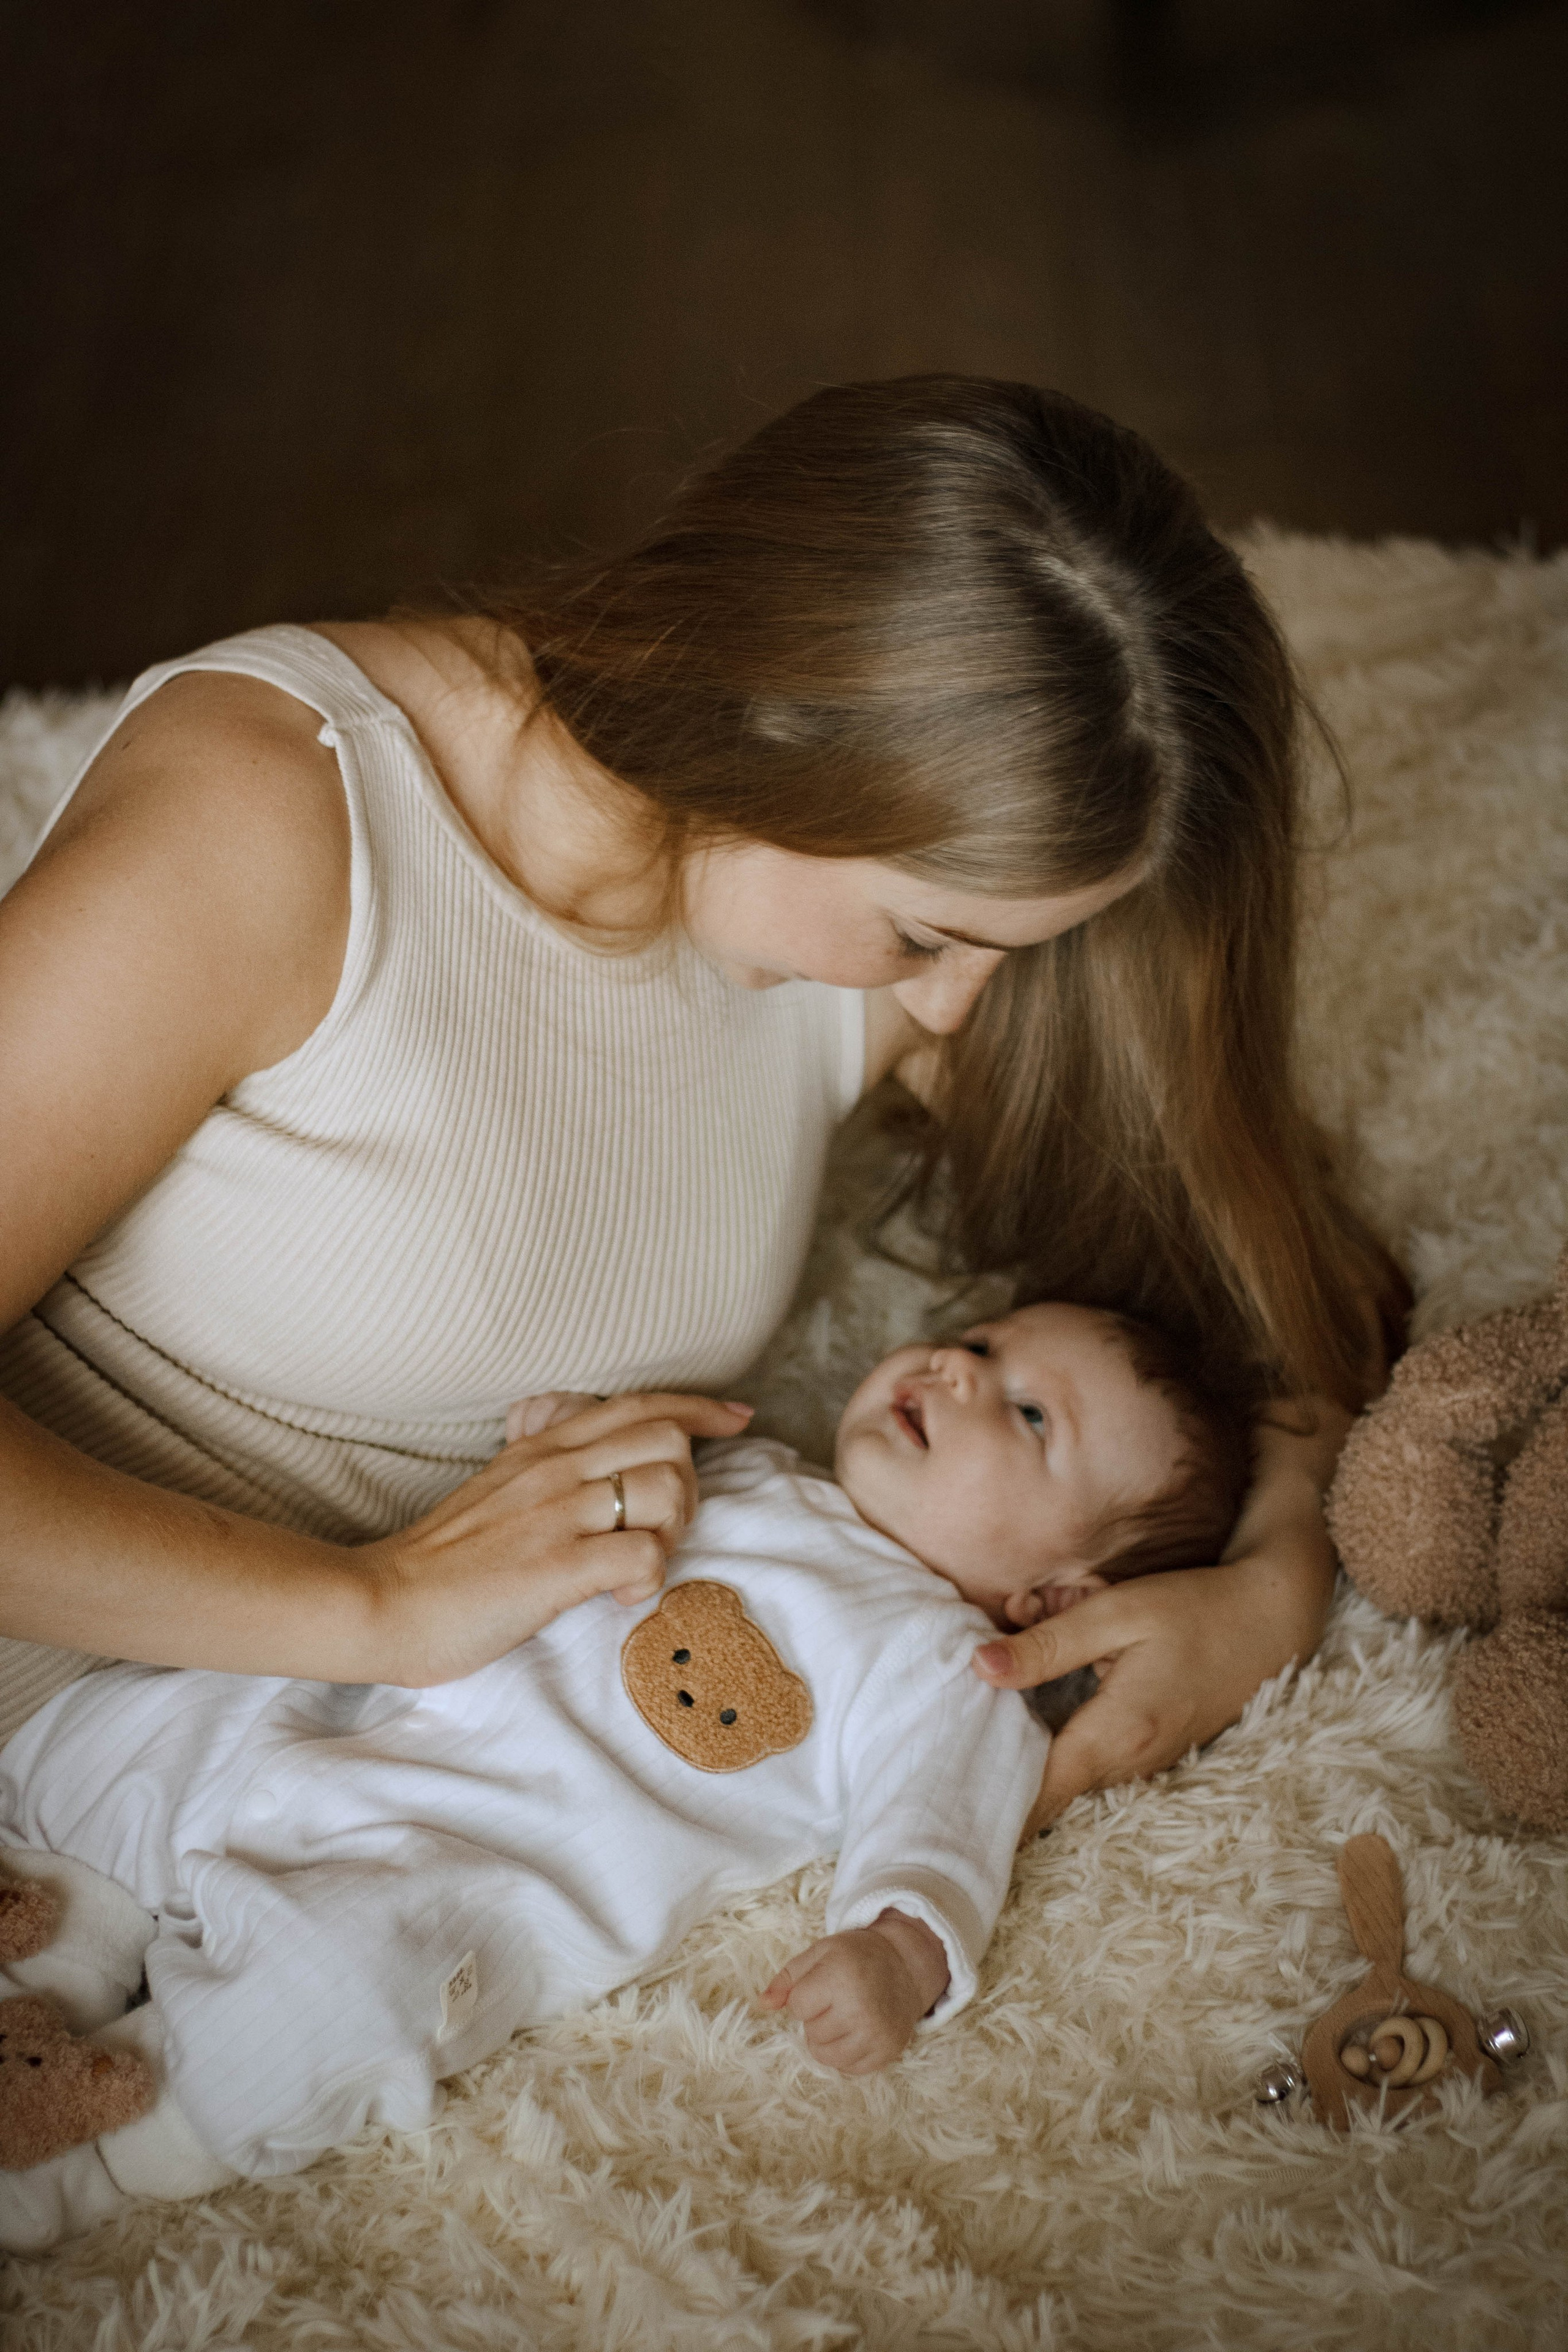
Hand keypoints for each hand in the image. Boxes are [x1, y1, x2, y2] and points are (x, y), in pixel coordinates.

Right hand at [356, 1393, 752, 1685]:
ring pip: (665, 1488)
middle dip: (687, 1487)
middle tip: (658, 1532)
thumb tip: (561, 1428)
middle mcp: (554, 1469)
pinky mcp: (554, 1567)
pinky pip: (642, 1554)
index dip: (698, 1408)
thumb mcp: (495, 1485)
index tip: (734, 1419)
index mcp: (542, 1447)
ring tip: (636, 1566)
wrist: (383, 1603)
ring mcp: (556, 1515)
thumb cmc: (442, 1559)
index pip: (639, 1403)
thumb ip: (537, 1458)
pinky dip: (649, 1580)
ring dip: (671, 1532)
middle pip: (669, 1440)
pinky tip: (618, 1597)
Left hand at [759, 1910, 949, 2073]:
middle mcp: (859, 2009)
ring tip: (843, 2018)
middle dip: (817, 2018)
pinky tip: (858, 2032)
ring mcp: (876, 2035)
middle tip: (837, 2000)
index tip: (823, 1985)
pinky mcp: (888, 2052)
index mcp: (839, 1978)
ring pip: (827, 2057)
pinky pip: (850, 2069)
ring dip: (828, 2040)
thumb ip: (786, 1978)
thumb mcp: (820, 1953)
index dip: (805, 1996)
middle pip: (812, 2034)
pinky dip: (848, 2054)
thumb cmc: (856, 1956)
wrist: (905, 1964)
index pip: (797, 2007)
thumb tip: (762, 2005)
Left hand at [976, 1551, 1333, 1835]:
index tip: (944, 1807)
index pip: (1038, 1795)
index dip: (990, 1806)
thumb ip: (1048, 1644)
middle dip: (998, 1772)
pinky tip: (1026, 1716)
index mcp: (1117, 1734)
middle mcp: (1129, 1763)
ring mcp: (1142, 1763)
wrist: (1269, 1622)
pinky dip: (1053, 1745)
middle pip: (1044, 1791)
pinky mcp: (1148, 1750)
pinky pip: (1087, 1761)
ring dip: (1027, 1752)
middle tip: (945, 1761)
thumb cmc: (1194, 1610)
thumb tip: (979, 1667)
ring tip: (979, 1730)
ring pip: (1065, 1774)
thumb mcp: (1116, 1613)